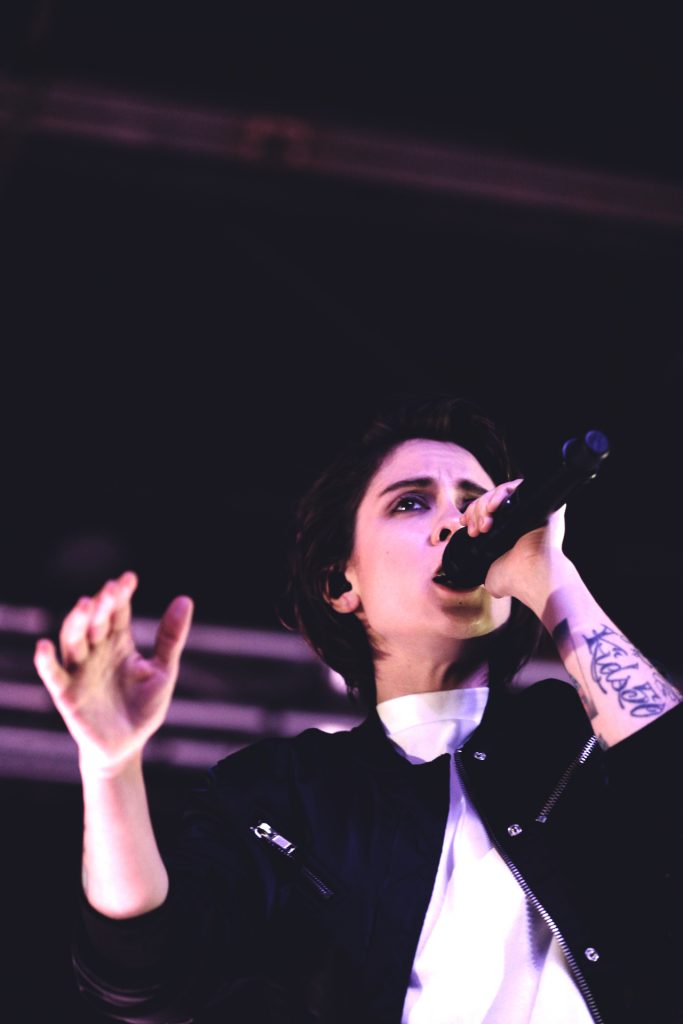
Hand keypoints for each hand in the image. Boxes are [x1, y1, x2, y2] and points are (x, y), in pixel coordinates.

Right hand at [34, 572, 193, 775]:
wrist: (128, 746)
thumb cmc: (144, 707)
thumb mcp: (163, 670)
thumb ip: (170, 637)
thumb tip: (185, 599)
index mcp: (118, 642)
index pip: (118, 613)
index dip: (121, 595)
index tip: (129, 579)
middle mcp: (96, 651)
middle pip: (95, 622)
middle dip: (102, 605)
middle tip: (112, 591)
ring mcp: (80, 671)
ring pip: (73, 641)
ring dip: (76, 623)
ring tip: (84, 605)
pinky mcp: (67, 694)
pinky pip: (53, 675)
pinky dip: (46, 661)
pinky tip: (45, 646)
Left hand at [459, 480, 567, 603]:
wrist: (530, 574)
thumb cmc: (513, 578)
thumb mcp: (491, 574)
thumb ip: (485, 567)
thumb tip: (482, 574)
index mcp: (509, 532)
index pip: (487, 512)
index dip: (472, 514)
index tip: (463, 523)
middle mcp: (520, 518)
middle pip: (491, 501)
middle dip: (476, 513)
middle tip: (475, 531)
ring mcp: (529, 509)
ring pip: (500, 493)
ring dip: (485, 506)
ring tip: (484, 525)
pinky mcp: (538, 500)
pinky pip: (515, 486)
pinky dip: (500, 495)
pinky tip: (493, 508)